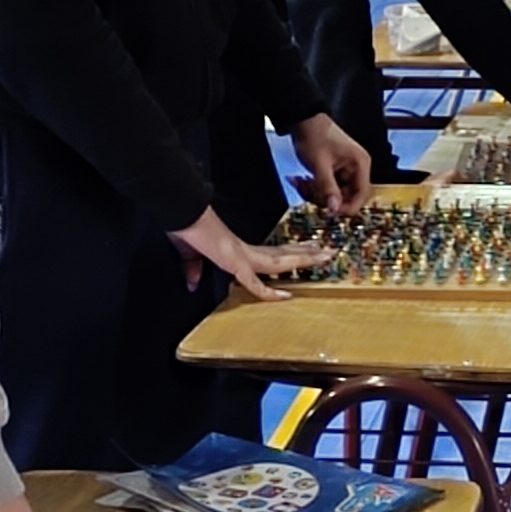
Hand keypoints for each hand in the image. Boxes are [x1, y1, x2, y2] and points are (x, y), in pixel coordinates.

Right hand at [170, 202, 323, 300]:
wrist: (181, 215)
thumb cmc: (187, 229)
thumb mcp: (190, 255)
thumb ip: (193, 269)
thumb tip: (191, 282)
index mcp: (239, 250)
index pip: (273, 252)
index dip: (292, 252)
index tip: (308, 250)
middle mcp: (246, 252)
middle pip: (283, 255)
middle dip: (307, 254)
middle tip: (328, 251)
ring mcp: (242, 256)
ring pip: (280, 262)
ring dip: (303, 260)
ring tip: (325, 257)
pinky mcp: (234, 262)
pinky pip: (254, 282)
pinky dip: (268, 291)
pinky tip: (284, 296)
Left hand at [291, 113, 371, 213]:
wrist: (303, 121)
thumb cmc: (315, 134)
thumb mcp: (320, 165)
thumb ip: (327, 189)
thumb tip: (334, 209)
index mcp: (360, 165)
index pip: (361, 195)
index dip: (346, 207)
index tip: (329, 211)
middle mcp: (356, 169)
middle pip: (346, 197)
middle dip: (324, 198)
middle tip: (307, 192)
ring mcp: (345, 171)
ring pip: (334, 195)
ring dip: (316, 193)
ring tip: (301, 184)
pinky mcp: (335, 172)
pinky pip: (327, 187)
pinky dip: (313, 188)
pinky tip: (302, 181)